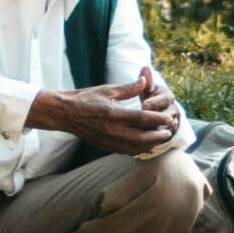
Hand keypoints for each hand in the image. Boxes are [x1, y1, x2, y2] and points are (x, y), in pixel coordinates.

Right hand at [27, 66, 178, 154]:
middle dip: (157, 136)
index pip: (142, 119)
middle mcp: (111, 130)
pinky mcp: (104, 146)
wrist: (64, 113)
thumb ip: (129, 88)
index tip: (170, 119)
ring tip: (160, 139)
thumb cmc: (85, 98)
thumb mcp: (107, 89)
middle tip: (169, 132)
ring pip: (135, 148)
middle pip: (141, 138)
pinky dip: (138, 150)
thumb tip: (145, 81)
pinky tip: (146, 146)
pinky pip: (126, 151)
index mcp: (113, 114)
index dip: (158, 119)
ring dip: (150, 145)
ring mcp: (107, 141)